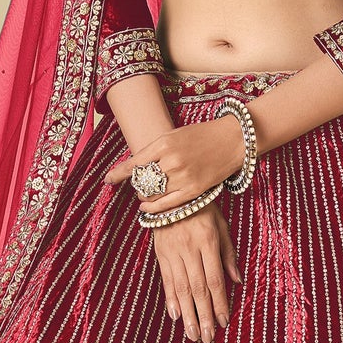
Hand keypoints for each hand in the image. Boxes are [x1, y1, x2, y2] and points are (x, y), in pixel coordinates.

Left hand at [102, 115, 245, 214]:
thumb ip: (156, 149)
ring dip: (144, 196)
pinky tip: (147, 207)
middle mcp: (171, 161)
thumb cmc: (203, 135)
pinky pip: (166, 205)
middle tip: (136, 184)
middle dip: (136, 184)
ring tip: (145, 194)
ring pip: (152, 194)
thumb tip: (136, 166)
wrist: (234, 139)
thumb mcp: (175, 134)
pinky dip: (153, 208)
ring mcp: (183, 177)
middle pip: (142, 180)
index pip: (133, 163)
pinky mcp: (194, 191)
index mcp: (164, 142)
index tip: (108, 180)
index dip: (118, 174)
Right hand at [150, 203, 240, 342]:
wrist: (170, 191)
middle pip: (198, 289)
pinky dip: (170, 299)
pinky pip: (166, 280)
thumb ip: (228, 254)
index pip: (215, 280)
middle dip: (203, 316)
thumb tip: (237, 281)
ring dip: (188, 314)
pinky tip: (175, 316)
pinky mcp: (160, 253)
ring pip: (181, 289)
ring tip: (192, 335)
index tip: (223, 322)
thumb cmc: (202, 207)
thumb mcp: (221, 225)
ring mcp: (173, 252)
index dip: (220, 303)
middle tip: (206, 338)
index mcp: (208, 242)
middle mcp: (190, 249)